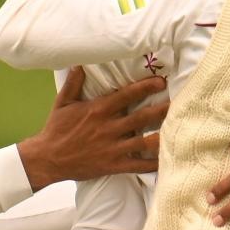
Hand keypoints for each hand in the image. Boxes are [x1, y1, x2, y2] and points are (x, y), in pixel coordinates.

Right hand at [18, 67, 167, 190]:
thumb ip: (74, 83)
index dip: (146, 86)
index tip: (161, 81)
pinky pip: (139, 165)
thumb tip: (80, 63)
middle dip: (163, 108)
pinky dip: (154, 164)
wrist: (47, 159)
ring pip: (145, 141)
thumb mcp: (62, 102)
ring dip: (164, 134)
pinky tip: (169, 160)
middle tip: (181, 101)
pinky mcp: (114, 165)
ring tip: (182, 128)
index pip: (128, 95)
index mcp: (99, 110)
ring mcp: (113, 148)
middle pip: (143, 116)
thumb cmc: (56, 129)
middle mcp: (109, 127)